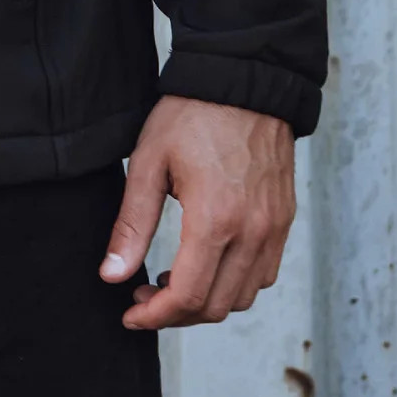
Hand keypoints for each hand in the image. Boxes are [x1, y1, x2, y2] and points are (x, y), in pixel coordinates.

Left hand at [99, 95, 294, 329]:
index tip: (130, 313)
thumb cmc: (192, 114)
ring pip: (243, 297)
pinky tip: (207, 263)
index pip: (187, 296)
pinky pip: (264, 274)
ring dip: (206, 302)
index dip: (155, 316)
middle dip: (175, 313)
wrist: (243, 80)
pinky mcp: (284, 220)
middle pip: (216, 306)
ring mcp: (274, 228)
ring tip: (171, 280)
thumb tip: (112, 275)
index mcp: (215, 220)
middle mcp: (252, 232)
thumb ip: (132, 224)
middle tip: (143, 294)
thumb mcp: (149, 162)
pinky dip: (235, 284)